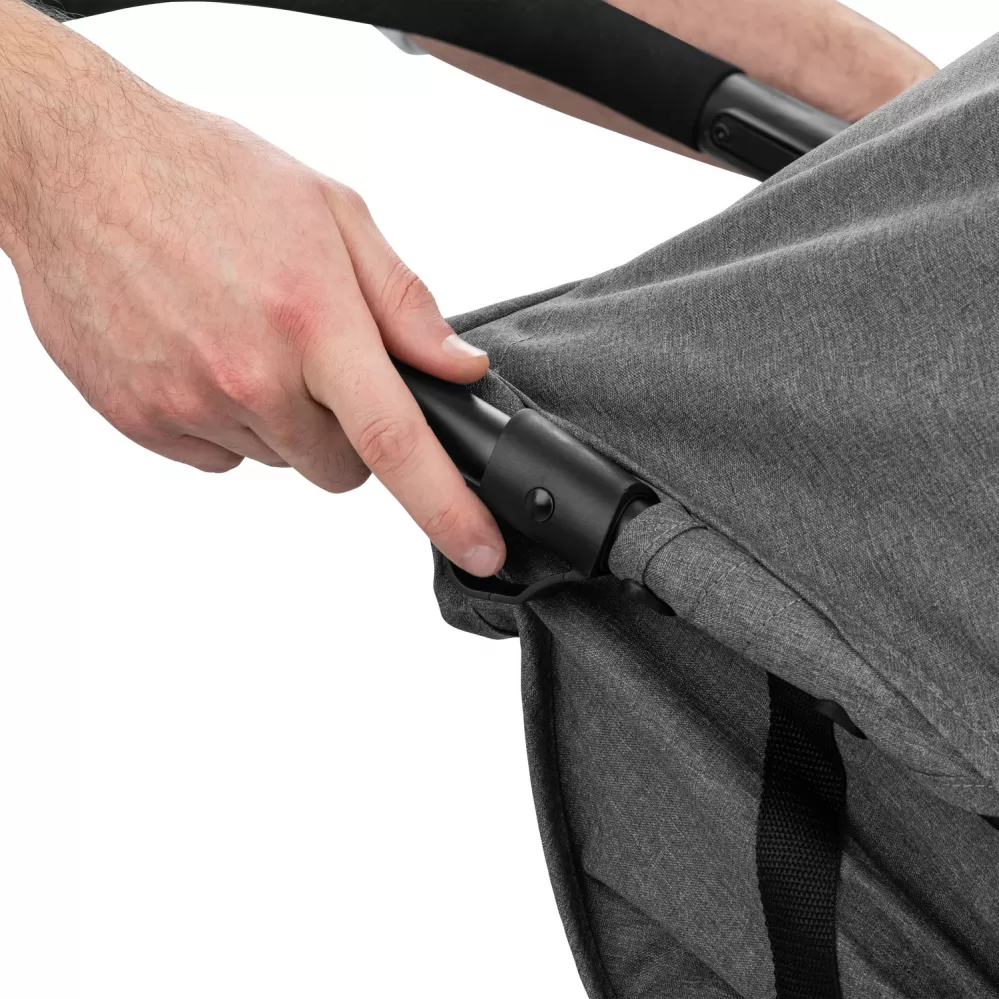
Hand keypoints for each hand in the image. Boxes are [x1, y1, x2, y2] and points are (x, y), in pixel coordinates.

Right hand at [0, 2, 504, 576]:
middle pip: (340, 468)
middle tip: (319, 363)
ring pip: (278, 459)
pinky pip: (219, 456)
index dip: (447, 507)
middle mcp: (250, 375)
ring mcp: (190, 404)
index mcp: (312, 320)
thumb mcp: (332, 214)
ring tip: (247, 335)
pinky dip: (228, 420)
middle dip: (348, 433)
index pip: (395, 440)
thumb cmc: (205, 175)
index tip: (479, 548)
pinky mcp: (143, 421)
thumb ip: (403, 303)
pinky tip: (204, 353)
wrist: (78, 165)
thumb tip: (457, 367)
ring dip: (282, 419)